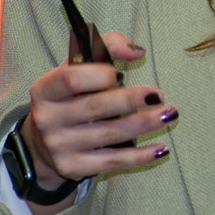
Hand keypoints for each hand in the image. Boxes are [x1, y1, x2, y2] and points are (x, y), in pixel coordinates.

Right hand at [22, 31, 173, 189]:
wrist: (44, 142)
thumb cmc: (71, 96)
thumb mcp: (79, 67)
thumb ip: (107, 46)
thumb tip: (136, 52)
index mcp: (45, 89)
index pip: (71, 79)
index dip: (99, 75)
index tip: (121, 74)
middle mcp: (47, 119)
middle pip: (96, 107)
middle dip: (132, 100)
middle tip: (159, 96)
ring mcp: (59, 146)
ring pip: (110, 134)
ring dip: (145, 124)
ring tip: (170, 115)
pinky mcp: (73, 167)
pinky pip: (113, 161)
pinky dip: (140, 156)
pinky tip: (161, 149)